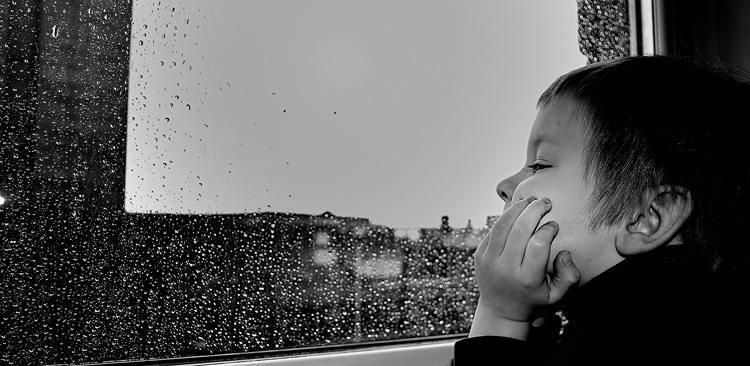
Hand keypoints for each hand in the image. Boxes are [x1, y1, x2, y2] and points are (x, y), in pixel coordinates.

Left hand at [469, 196, 579, 338]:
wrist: (501, 311)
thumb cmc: (534, 299)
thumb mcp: (558, 296)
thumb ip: (569, 276)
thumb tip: (563, 252)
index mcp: (527, 279)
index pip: (538, 244)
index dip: (548, 229)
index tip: (554, 225)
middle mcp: (506, 269)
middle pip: (520, 229)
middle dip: (535, 210)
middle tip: (546, 202)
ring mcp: (489, 261)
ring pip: (502, 225)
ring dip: (518, 208)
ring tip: (531, 200)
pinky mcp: (479, 255)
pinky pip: (493, 230)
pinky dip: (506, 217)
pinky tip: (517, 211)